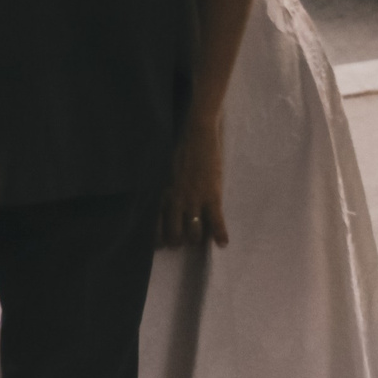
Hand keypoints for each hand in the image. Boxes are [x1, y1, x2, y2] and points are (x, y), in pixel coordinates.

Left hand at [158, 112, 229, 247]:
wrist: (196, 133)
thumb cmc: (176, 148)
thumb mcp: (160, 169)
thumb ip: (159, 185)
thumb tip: (157, 199)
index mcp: (160, 193)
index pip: (154, 224)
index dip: (158, 238)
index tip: (160, 243)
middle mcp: (174, 200)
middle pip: (174, 233)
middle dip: (177, 241)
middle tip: (180, 242)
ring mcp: (194, 200)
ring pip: (194, 232)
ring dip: (196, 239)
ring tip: (199, 240)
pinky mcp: (212, 196)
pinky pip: (216, 222)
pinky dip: (220, 235)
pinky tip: (223, 243)